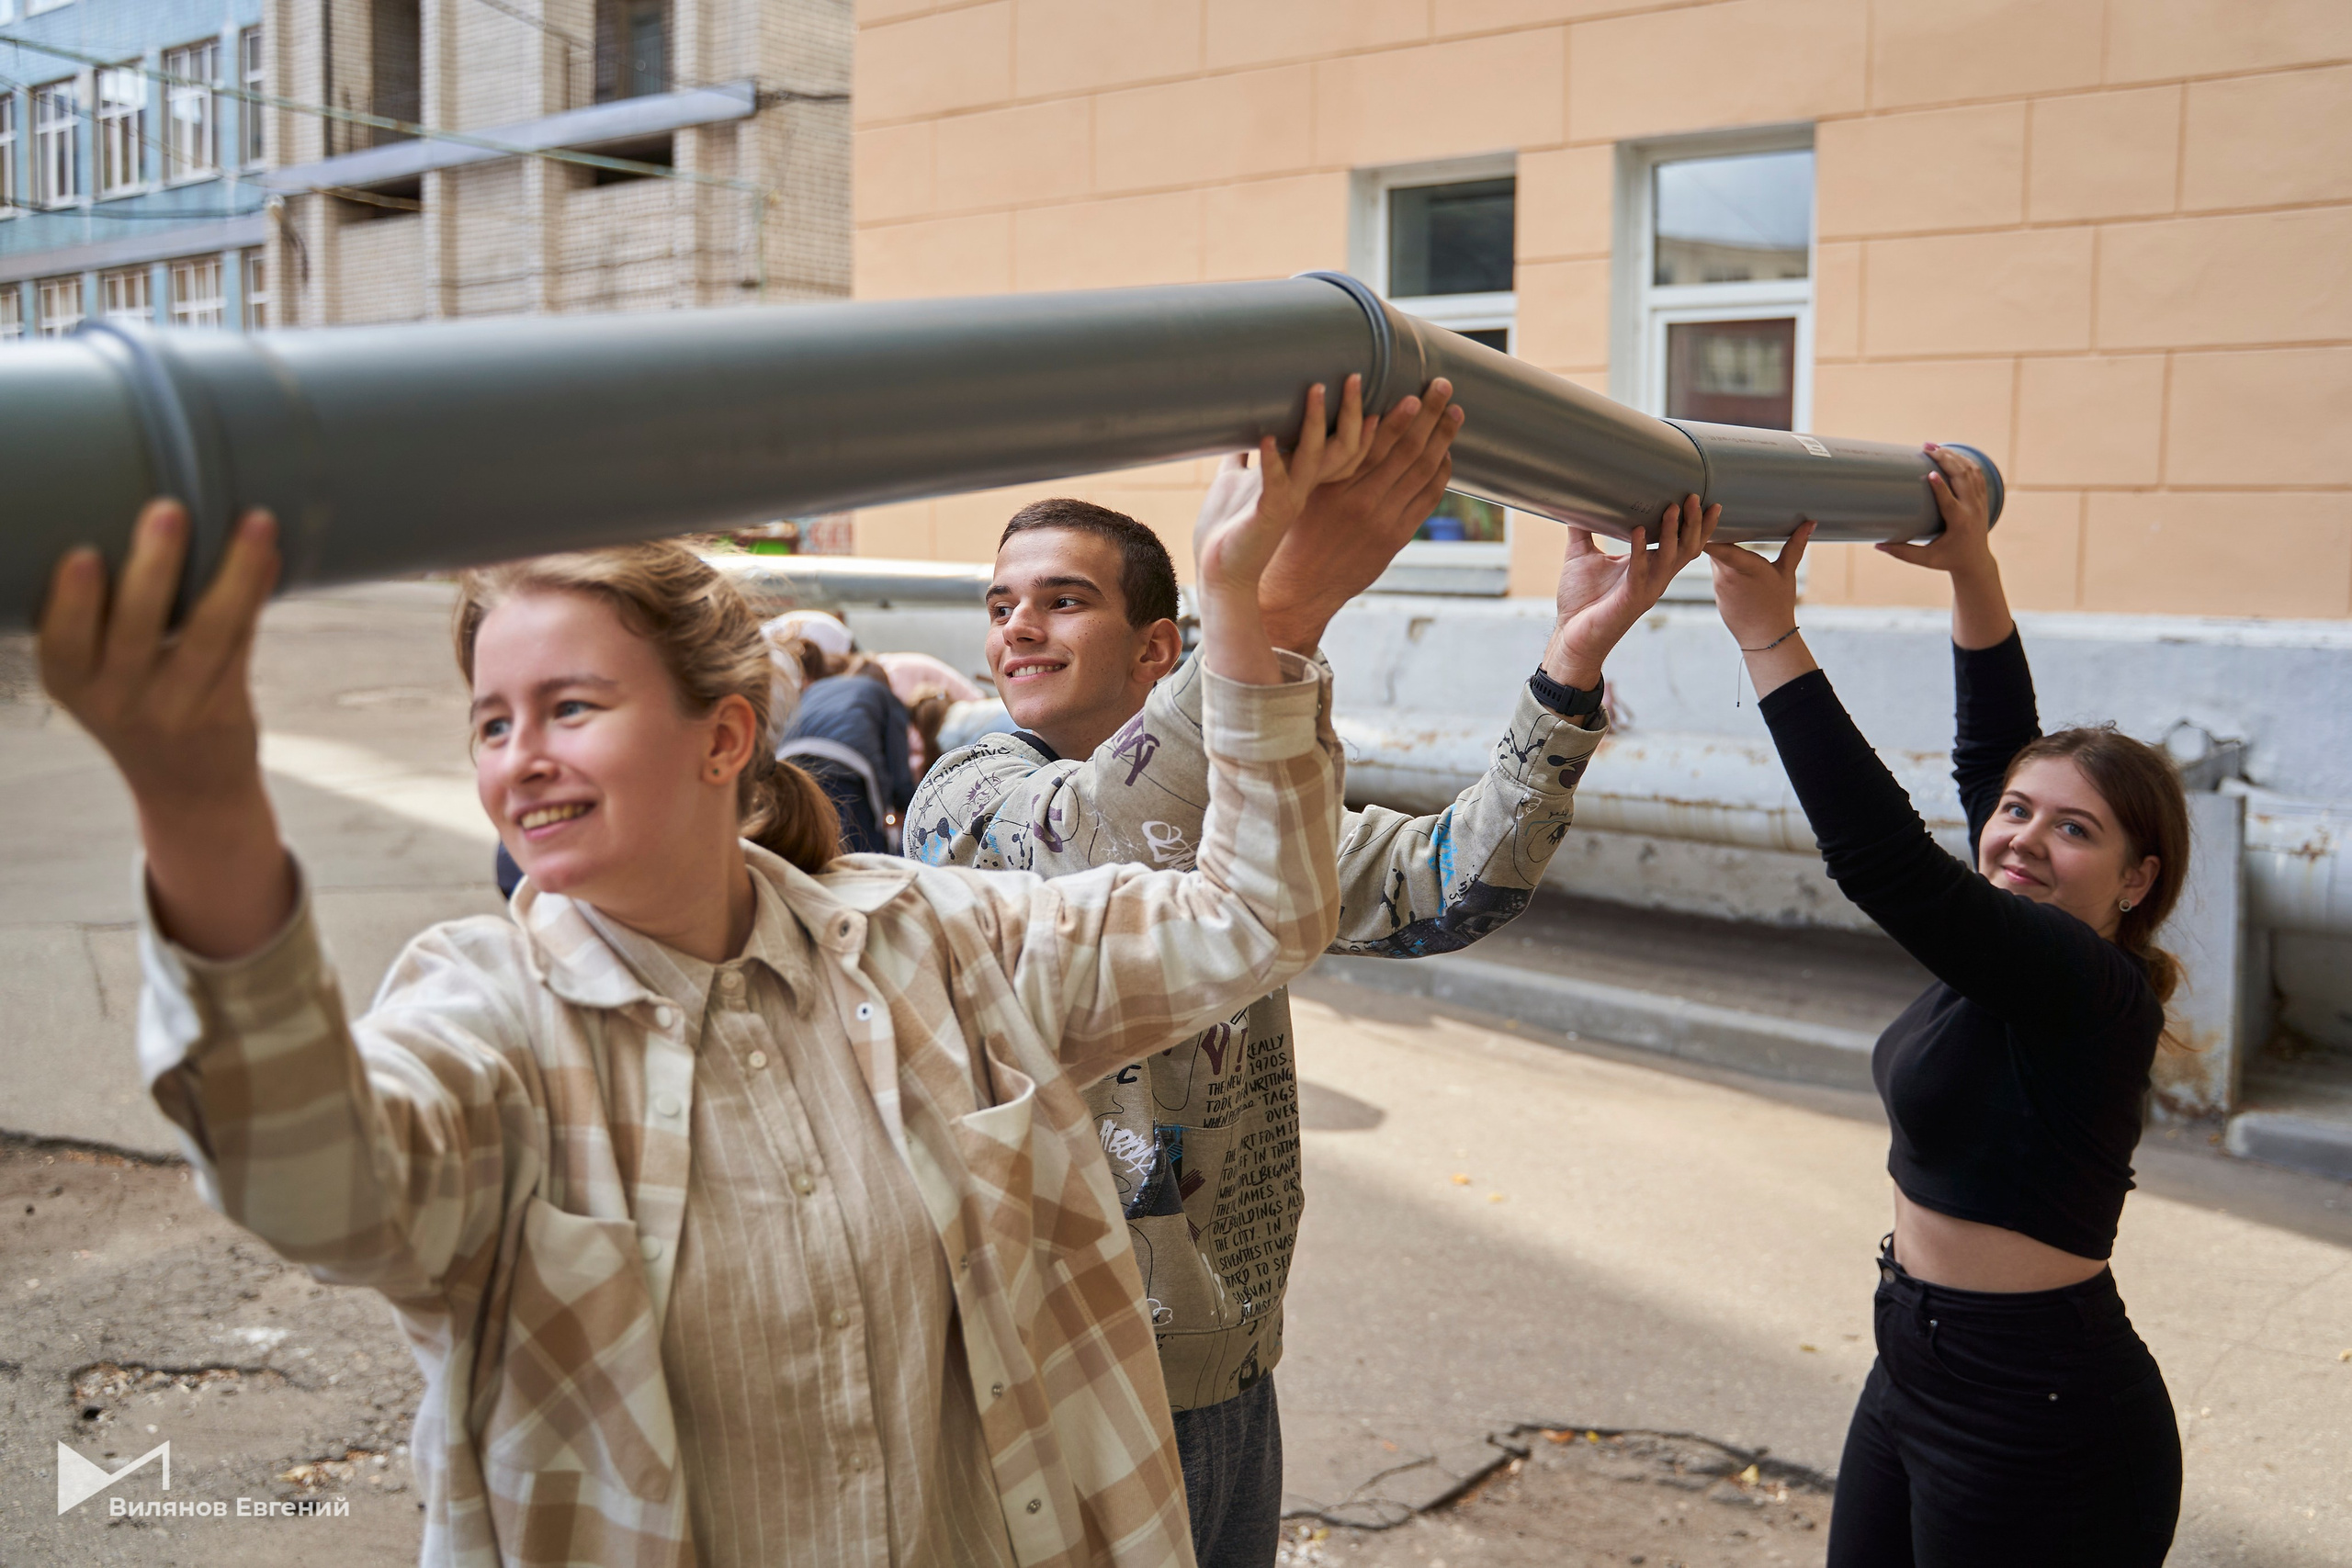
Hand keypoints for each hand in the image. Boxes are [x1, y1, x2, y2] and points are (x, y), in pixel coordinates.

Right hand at [38, 501, 295, 956]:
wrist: (189, 792)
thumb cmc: (136, 707)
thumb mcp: (96, 675)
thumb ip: (102, 617)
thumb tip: (140, 512)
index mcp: (70, 682)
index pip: (61, 642)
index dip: (71, 602)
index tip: (83, 555)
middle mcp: (117, 701)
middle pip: (136, 630)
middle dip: (153, 568)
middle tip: (167, 508)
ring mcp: (176, 708)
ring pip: (208, 634)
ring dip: (233, 573)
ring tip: (253, 523)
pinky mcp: (226, 709)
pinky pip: (244, 644)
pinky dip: (257, 594)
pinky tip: (271, 557)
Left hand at [1194, 381, 1363, 682]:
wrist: (1220, 576)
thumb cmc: (1228, 533)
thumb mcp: (1235, 486)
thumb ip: (1241, 460)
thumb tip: (1234, 433)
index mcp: (1301, 483)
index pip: (1340, 446)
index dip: (1355, 419)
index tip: (1361, 385)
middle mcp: (1303, 490)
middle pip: (1343, 448)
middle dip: (1351, 413)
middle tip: (1353, 376)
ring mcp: (1288, 502)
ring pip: (1313, 459)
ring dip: (1312, 423)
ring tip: (1315, 389)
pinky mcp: (1267, 515)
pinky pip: (1274, 484)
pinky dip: (1270, 460)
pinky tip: (1264, 437)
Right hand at [1257, 377, 1462, 653]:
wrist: (1298, 589)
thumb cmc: (1289, 536)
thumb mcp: (1296, 493)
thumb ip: (1312, 460)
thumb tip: (1319, 420)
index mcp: (1335, 485)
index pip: (1375, 442)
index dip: (1399, 416)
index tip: (1414, 391)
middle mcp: (1362, 501)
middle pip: (1407, 450)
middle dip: (1430, 415)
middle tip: (1444, 387)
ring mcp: (1383, 521)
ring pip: (1424, 472)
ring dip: (1442, 439)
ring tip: (1454, 413)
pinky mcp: (1395, 539)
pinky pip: (1427, 499)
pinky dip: (1440, 474)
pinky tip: (1445, 454)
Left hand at [1540, 494, 1718, 688]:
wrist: (1571, 635)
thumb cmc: (1581, 599)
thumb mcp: (1581, 556)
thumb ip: (1582, 529)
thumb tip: (1574, 501)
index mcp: (1650, 566)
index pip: (1682, 542)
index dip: (1695, 523)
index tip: (1699, 497)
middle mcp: (1655, 577)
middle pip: (1687, 548)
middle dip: (1693, 523)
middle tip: (1692, 496)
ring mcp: (1646, 589)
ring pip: (1671, 558)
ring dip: (1672, 532)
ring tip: (1672, 508)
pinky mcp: (1631, 600)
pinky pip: (1640, 572)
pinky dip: (1639, 550)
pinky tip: (1636, 531)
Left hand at [1705, 520, 1812, 649]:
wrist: (1766, 638)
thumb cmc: (1778, 605)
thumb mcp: (1787, 573)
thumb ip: (1795, 546)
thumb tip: (1810, 523)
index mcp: (1744, 566)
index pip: (1717, 543)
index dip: (1707, 530)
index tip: (1706, 515)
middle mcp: (1726, 575)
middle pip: (1713, 547)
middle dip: (1716, 533)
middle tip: (1719, 517)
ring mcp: (1719, 586)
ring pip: (1714, 561)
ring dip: (1719, 551)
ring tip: (1728, 541)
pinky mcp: (1717, 595)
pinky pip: (1716, 575)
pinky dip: (1721, 567)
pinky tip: (1729, 566)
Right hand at [1876, 444, 2013, 649]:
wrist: (1976, 562)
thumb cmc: (1948, 560)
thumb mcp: (1925, 559)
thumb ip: (1902, 552)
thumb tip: (1876, 545)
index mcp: (1959, 523)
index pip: (1950, 501)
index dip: (1941, 487)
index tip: (1930, 473)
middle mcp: (1972, 509)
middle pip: (1963, 478)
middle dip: (1945, 459)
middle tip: (1927, 448)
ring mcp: (1979, 502)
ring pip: (1971, 471)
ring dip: (1953, 456)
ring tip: (1934, 447)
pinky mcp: (1981, 498)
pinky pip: (1976, 473)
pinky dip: (1964, 461)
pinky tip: (1950, 453)